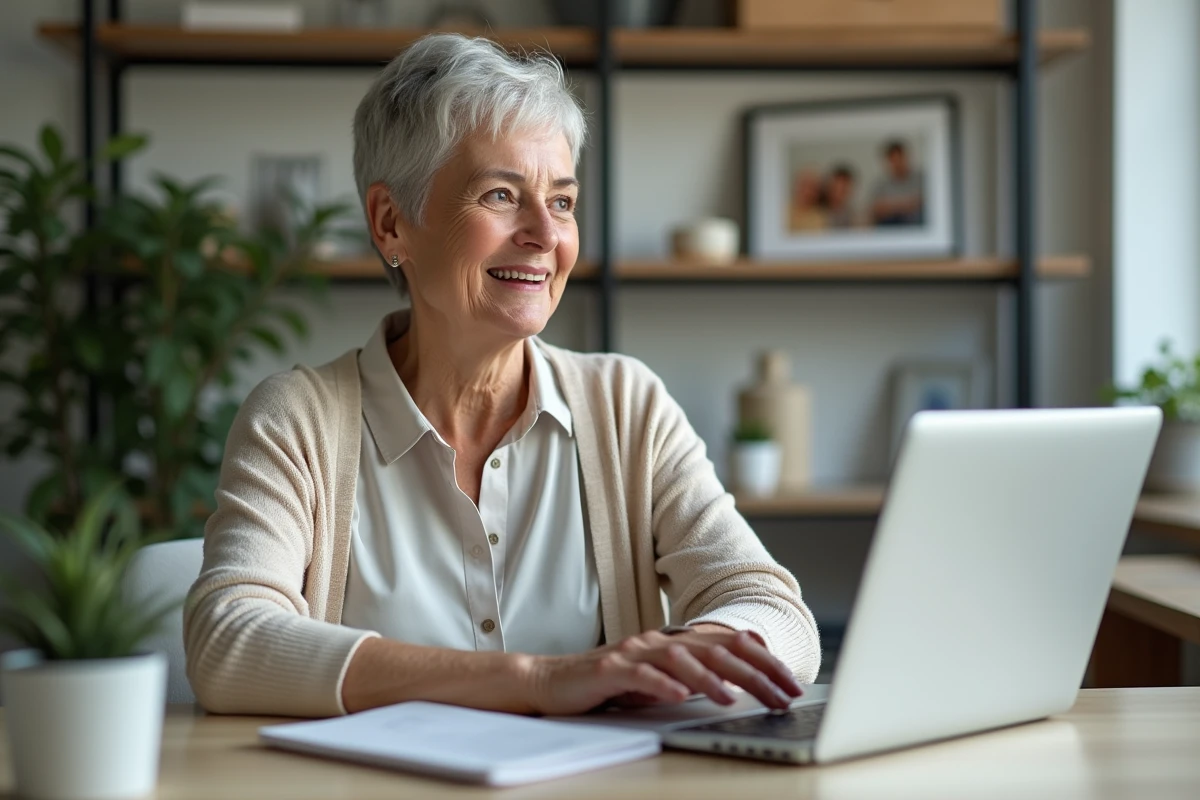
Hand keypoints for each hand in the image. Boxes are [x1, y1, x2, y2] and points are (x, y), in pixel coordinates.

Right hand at [522, 626, 803, 715]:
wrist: (554, 681)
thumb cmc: (609, 685)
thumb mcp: (660, 680)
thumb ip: (692, 676)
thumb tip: (736, 682)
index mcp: (675, 642)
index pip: (728, 646)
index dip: (764, 663)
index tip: (791, 684)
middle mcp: (659, 641)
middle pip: (714, 651)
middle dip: (752, 673)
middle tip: (781, 694)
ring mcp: (634, 653)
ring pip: (681, 660)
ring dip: (711, 679)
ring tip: (734, 698)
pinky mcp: (611, 669)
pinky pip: (641, 676)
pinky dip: (662, 685)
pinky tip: (680, 697)